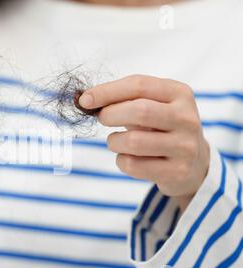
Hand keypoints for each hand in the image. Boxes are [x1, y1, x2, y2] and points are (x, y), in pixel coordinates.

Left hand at [79, 75, 209, 211]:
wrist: (193, 164)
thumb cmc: (160, 128)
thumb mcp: (151, 106)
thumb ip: (123, 99)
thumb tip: (85, 99)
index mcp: (180, 93)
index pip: (139, 85)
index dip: (107, 91)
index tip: (85, 99)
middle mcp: (187, 118)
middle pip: (139, 111)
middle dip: (110, 114)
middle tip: (102, 119)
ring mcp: (185, 146)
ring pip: (133, 141)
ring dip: (114, 141)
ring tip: (116, 141)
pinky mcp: (177, 171)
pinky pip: (133, 165)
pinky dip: (121, 160)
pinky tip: (128, 157)